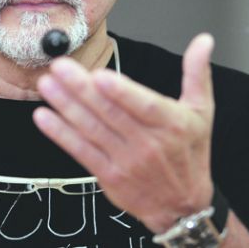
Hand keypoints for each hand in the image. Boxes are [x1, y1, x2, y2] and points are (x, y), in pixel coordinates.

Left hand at [33, 33, 215, 232]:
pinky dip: (60, 134)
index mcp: (172, 124)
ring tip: (47, 85)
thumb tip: (204, 41)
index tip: (99, 74)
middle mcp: (149, 143)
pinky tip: (44, 117)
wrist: (183, 207)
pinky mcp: (109, 175)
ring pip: (92, 130)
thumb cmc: (191, 153)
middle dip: (81, 89)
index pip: (144, 105)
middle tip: (60, 67)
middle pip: (111, 114)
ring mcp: (126, 161)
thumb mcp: (201, 112)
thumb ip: (196, 73)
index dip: (121, 92)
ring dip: (66, 107)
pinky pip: (81, 151)